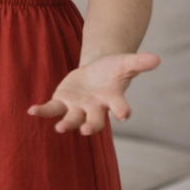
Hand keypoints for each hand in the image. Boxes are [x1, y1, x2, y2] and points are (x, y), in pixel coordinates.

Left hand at [28, 51, 160, 135]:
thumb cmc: (113, 70)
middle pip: (95, 120)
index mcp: (112, 99)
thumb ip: (139, 62)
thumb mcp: (125, 62)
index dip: (122, 110)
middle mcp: (95, 107)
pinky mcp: (63, 102)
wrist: (97, 72)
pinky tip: (32, 111)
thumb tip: (157, 58)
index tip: (125, 115)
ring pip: (72, 118)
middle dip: (92, 125)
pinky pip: (52, 109)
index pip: (119, 106)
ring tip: (60, 128)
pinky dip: (42, 111)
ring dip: (67, 124)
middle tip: (88, 130)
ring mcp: (78, 107)